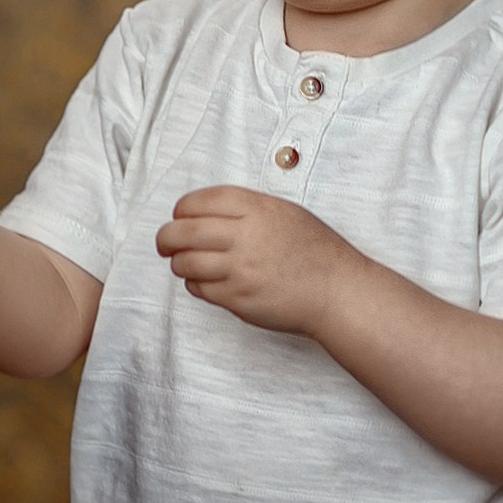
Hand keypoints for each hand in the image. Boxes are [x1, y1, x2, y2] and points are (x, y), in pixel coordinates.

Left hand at [155, 185, 365, 336]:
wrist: (337, 291)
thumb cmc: (313, 250)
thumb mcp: (284, 212)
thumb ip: (245, 208)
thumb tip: (200, 212)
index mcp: (257, 208)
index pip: (197, 202)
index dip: (180, 210)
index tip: (178, 216)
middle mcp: (246, 236)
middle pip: (183, 232)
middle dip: (166, 238)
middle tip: (164, 244)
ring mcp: (241, 270)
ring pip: (185, 263)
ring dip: (179, 263)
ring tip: (185, 263)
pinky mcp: (239, 299)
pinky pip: (200, 289)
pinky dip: (196, 284)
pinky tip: (206, 282)